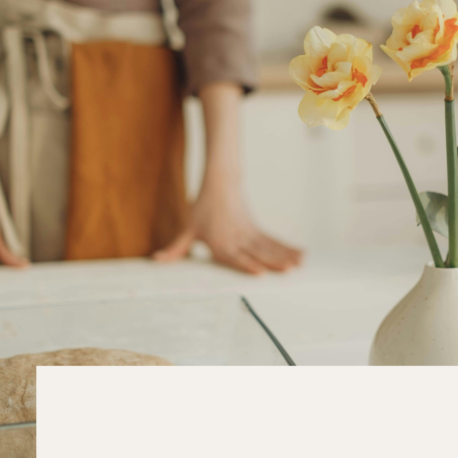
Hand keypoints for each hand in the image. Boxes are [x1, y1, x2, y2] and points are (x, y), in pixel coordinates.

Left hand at [153, 188, 302, 274]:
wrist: (219, 184)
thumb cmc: (202, 209)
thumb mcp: (187, 230)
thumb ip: (175, 249)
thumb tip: (157, 260)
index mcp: (221, 243)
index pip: (236, 257)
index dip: (247, 265)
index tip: (260, 273)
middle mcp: (238, 240)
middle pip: (258, 253)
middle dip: (274, 262)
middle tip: (289, 270)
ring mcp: (249, 234)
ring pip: (269, 247)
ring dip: (285, 255)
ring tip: (299, 264)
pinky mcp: (256, 229)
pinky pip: (273, 241)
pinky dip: (287, 247)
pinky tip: (300, 253)